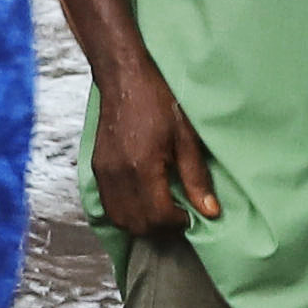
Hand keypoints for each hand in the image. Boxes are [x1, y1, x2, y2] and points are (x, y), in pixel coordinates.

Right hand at [88, 61, 220, 236]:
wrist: (124, 79)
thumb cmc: (158, 102)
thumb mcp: (186, 138)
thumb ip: (196, 178)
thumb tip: (210, 211)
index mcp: (143, 167)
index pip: (159, 216)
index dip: (177, 223)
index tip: (190, 215)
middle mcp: (119, 175)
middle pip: (138, 224)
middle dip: (160, 228)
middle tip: (177, 216)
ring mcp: (104, 173)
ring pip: (120, 219)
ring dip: (141, 223)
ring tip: (160, 210)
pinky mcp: (97, 169)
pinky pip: (108, 206)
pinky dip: (126, 212)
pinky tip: (142, 200)